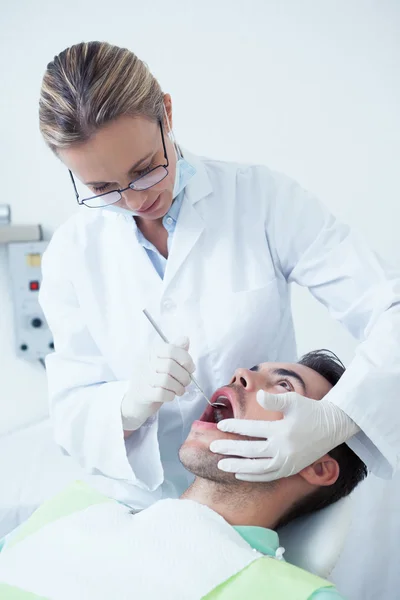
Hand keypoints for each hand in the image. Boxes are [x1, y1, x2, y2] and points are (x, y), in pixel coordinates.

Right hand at [121, 336, 194, 430]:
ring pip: (166, 381)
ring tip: (180, 390)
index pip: (171, 350)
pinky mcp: (142, 393)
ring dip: (179, 387)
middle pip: (170, 366)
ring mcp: (142, 378)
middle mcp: (144, 362)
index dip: (185, 359)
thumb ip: (176, 350)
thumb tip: (185, 339)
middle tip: (186, 382)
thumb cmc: (154, 377)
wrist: (137, 398)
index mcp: (151, 351)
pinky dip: (171, 396)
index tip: (190, 368)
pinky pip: (161, 394)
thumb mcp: (165, 361)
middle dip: (184, 376)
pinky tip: (171, 395)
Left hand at [210, 390, 358, 481]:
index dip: (235, 428)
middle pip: (251, 451)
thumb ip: (274, 399)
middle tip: (213, 448)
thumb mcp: (293, 400)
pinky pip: (270, 475)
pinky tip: (240, 474)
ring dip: (239, 467)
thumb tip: (258, 396)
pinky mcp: (292, 469)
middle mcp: (284, 449)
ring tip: (222, 465)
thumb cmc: (310, 410)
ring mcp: (288, 462)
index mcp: (282, 431)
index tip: (220, 426)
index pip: (252, 430)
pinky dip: (254, 476)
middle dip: (230, 450)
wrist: (332, 426)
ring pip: (259, 468)